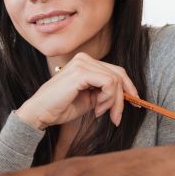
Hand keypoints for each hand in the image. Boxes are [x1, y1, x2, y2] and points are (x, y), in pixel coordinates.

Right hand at [15, 52, 137, 129]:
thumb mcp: (89, 99)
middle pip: (118, 74)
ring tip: (101, 112)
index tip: (134, 103)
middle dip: (123, 97)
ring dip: (114, 101)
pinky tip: (97, 108)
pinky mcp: (81, 72)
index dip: (128, 87)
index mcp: (85, 63)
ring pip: (116, 80)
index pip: (115, 71)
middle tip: (116, 116)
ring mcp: (82, 63)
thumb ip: (104, 92)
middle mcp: (84, 59)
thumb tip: (126, 95)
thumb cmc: (60, 107)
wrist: (40, 113)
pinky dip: (108, 98)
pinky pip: (109, 83)